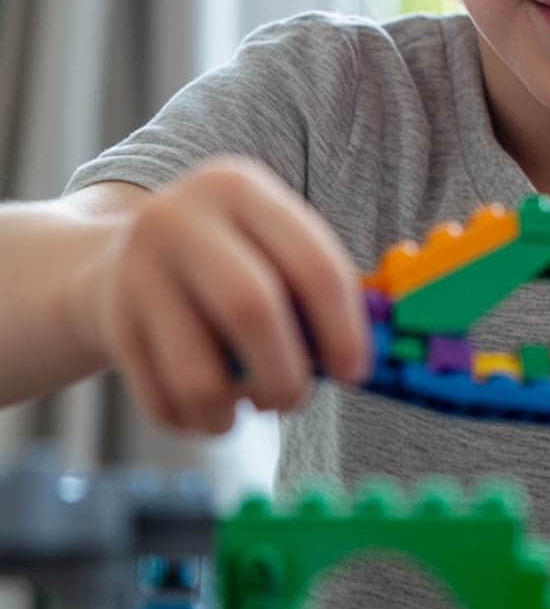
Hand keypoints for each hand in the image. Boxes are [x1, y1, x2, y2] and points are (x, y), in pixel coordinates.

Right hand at [72, 157, 372, 436]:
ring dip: (237, 410)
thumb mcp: (267, 244)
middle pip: (252, 309)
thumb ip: (317, 286)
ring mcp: (136, 270)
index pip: (311, 263)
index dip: (344, 328)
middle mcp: (180, 218)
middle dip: (287, 374)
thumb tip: (381, 353)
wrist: (116, 261)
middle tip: (296, 398)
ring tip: (248, 406)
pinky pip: (164, 400)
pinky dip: (198, 421)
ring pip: (200, 373)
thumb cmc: (227, 261)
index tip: (354, 371)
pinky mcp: (111, 324)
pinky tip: (211, 407)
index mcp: (238, 187)